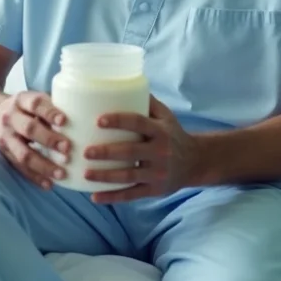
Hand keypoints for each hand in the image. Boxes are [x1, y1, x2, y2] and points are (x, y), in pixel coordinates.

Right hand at [0, 91, 71, 190]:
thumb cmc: (26, 107)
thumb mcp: (35, 100)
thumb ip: (53, 108)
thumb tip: (85, 119)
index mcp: (21, 100)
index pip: (35, 104)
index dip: (49, 112)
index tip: (64, 121)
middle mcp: (9, 118)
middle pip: (29, 129)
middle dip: (49, 140)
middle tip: (68, 149)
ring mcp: (5, 137)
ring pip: (23, 154)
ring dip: (43, 165)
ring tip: (62, 174)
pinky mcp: (4, 153)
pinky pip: (19, 167)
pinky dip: (35, 177)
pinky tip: (49, 184)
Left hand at [83, 96, 199, 203]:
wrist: (195, 162)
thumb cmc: (173, 134)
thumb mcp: (166, 116)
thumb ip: (147, 102)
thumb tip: (123, 83)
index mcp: (160, 131)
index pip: (138, 123)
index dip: (118, 121)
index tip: (99, 120)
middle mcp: (160, 152)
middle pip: (130, 152)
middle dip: (106, 152)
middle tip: (85, 152)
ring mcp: (158, 173)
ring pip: (129, 176)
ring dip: (106, 177)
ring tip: (86, 174)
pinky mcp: (155, 190)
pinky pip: (132, 195)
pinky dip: (113, 197)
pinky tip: (95, 197)